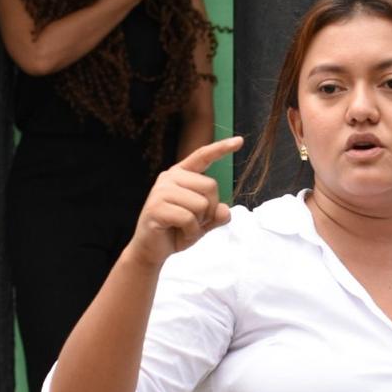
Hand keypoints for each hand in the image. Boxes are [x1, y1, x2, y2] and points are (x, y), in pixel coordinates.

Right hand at [126, 137, 241, 267]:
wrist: (152, 250)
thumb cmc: (177, 231)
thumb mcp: (203, 222)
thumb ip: (216, 214)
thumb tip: (225, 210)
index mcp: (181, 175)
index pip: (203, 156)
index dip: (221, 148)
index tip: (239, 141)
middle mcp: (170, 177)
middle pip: (211, 186)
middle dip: (209, 210)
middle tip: (193, 222)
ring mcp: (161, 191)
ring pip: (201, 204)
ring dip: (199, 224)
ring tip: (184, 228)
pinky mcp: (156, 207)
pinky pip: (189, 218)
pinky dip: (190, 232)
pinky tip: (179, 235)